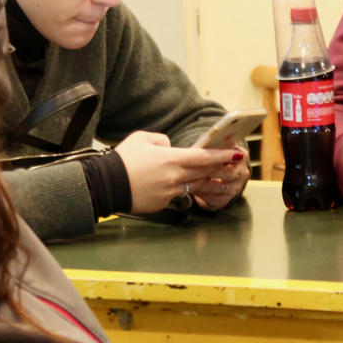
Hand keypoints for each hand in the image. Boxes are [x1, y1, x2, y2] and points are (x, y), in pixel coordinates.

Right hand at [113, 131, 241, 213]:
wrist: (106, 185)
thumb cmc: (122, 159)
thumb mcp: (141, 139)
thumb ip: (160, 139)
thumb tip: (170, 146)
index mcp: (171, 158)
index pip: (203, 157)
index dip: (222, 155)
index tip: (236, 153)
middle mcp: (175, 177)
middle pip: (205, 173)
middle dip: (222, 169)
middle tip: (236, 167)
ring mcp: (170, 192)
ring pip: (195, 187)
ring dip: (210, 184)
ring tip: (223, 182)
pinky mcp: (163, 204)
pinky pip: (178, 195)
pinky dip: (186, 191)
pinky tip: (193, 190)